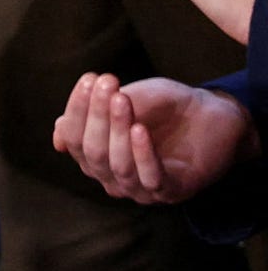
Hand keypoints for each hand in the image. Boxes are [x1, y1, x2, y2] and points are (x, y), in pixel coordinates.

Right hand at [53, 72, 259, 203]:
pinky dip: (143, 154)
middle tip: (107, 83)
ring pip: (118, 166)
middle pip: (92, 152)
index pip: (72, 138)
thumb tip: (58, 136)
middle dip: (96, 116)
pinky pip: (151, 178)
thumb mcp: (124, 102)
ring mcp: (141, 188)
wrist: (212, 114)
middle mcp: (112, 178)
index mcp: (95, 158)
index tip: (91, 78)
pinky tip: (140, 129)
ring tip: (122, 100)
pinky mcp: (172, 191)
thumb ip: (93, 116)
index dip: (78, 108)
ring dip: (117, 131)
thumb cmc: (163, 107)